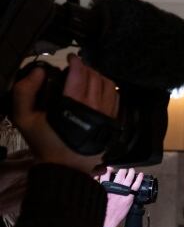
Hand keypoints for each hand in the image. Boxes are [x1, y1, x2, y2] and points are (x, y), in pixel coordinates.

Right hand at [11, 54, 117, 173]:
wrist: (65, 169)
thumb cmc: (44, 143)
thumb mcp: (24, 118)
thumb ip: (25, 92)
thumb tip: (39, 71)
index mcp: (73, 106)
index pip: (80, 75)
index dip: (76, 62)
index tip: (71, 58)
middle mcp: (94, 109)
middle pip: (96, 78)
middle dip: (87, 68)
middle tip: (77, 67)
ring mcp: (107, 117)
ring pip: (110, 87)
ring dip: (100, 77)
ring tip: (89, 76)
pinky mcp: (113, 125)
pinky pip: (116, 99)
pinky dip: (110, 89)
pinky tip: (100, 88)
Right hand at [99, 167, 143, 226]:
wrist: (107, 220)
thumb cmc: (99, 210)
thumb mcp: (94, 195)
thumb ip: (96, 186)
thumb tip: (96, 178)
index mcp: (104, 186)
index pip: (105, 172)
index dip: (108, 168)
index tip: (110, 168)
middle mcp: (114, 187)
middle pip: (119, 173)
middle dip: (122, 170)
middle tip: (123, 170)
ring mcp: (123, 191)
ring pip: (128, 177)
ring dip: (130, 172)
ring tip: (131, 170)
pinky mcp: (129, 197)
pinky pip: (136, 185)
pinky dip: (139, 179)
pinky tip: (141, 175)